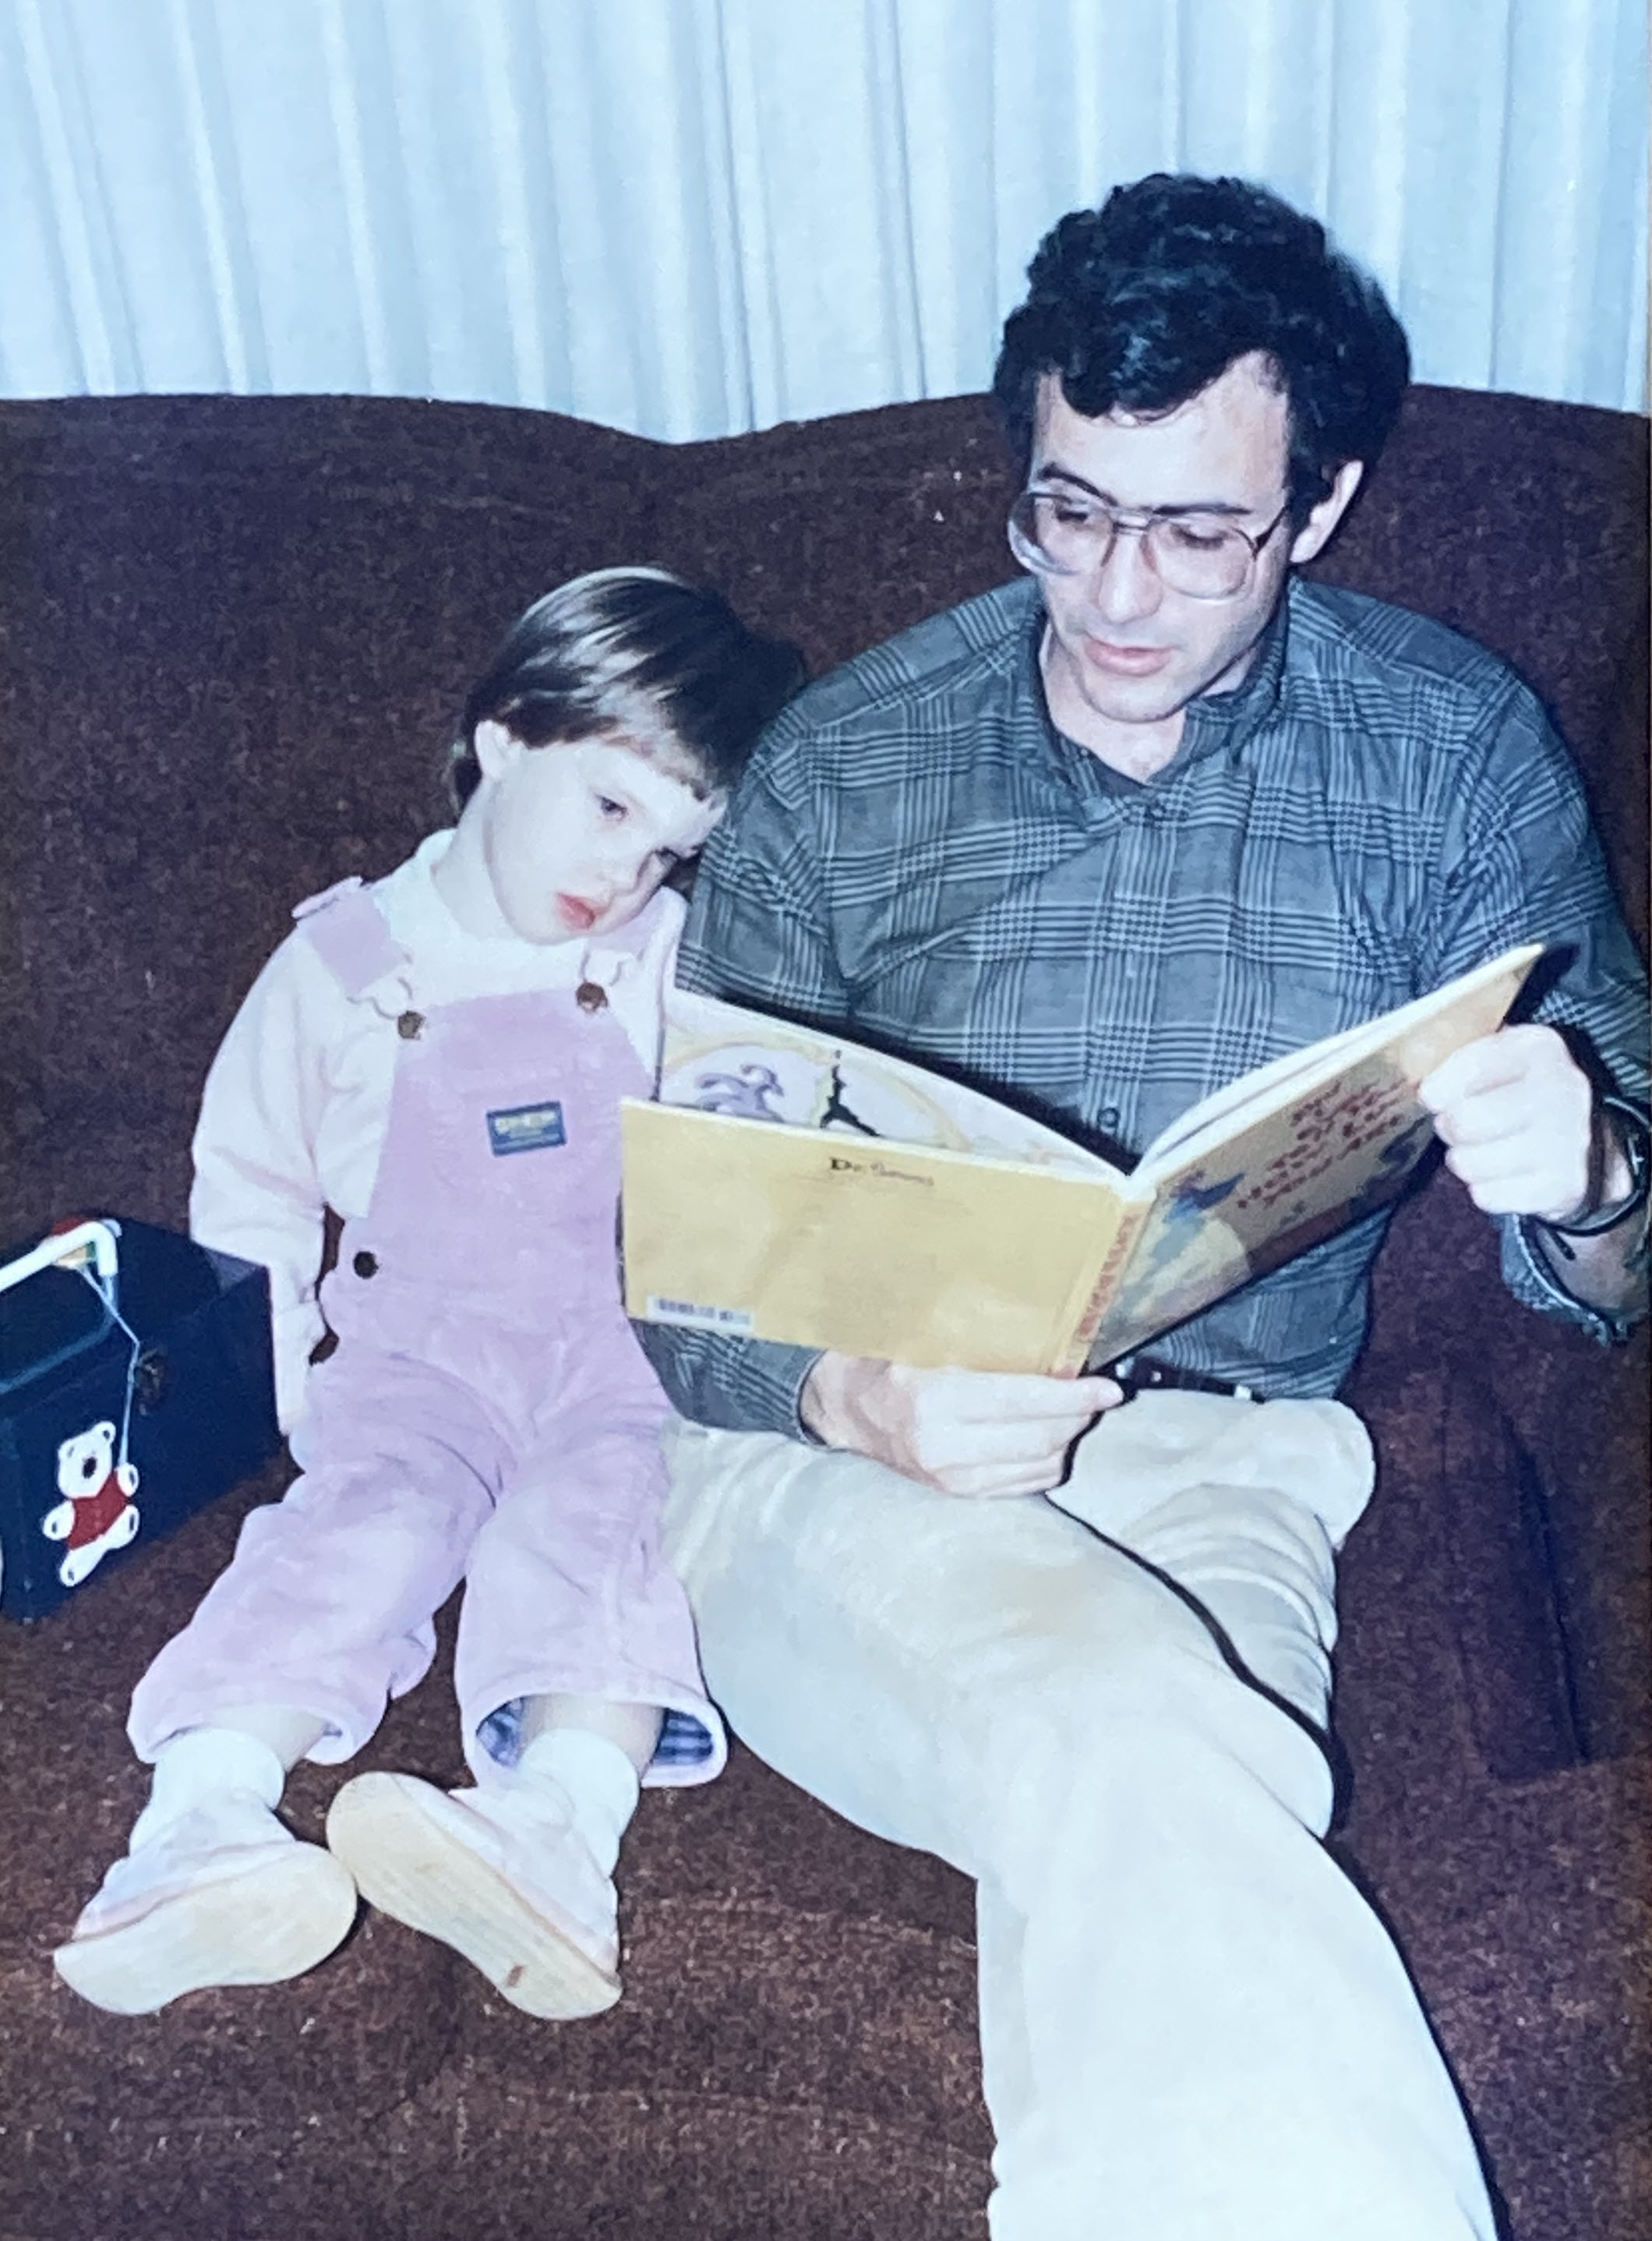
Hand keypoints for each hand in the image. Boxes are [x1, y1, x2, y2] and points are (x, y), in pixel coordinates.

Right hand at [800, 1353, 1122, 1498]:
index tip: (1108, 1387)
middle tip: (1098, 1392)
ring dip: (1068, 1438)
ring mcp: (952, 1478)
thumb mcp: (920, 1330)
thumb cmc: (889, 1357)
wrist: (849, 1409)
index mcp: (932, 1399)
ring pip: (1040, 1466)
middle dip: (1079, 1415)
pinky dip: (1048, 1460)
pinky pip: (1026, 1484)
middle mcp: (943, 1446)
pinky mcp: (959, 1495)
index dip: (1073, 1395)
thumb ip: (975, 1325)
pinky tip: (1048, 1436)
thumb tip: (1047, 1315)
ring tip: (1074, 1410)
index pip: (1021, 1402)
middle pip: (1040, 1438)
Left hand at [1418, 1024, 1621, 1223]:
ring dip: (1464, 1161)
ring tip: (1481, 1149)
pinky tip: (1501, 1173)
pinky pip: (1487, 1195)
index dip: (1438, 1086)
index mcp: (1539, 1048)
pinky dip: (1484, 1189)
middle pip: (1462, 1120)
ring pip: (1468, 1163)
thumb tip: (1411, 1073)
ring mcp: (1566, 1141)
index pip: (1470, 1064)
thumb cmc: (1524, 1095)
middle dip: (1449, 1127)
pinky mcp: (1562, 1185)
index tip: (1432, 1096)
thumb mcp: (1502, 1058)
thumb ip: (1457, 1057)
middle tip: (1457, 1126)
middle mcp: (1560, 1090)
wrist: (1589, 1145)